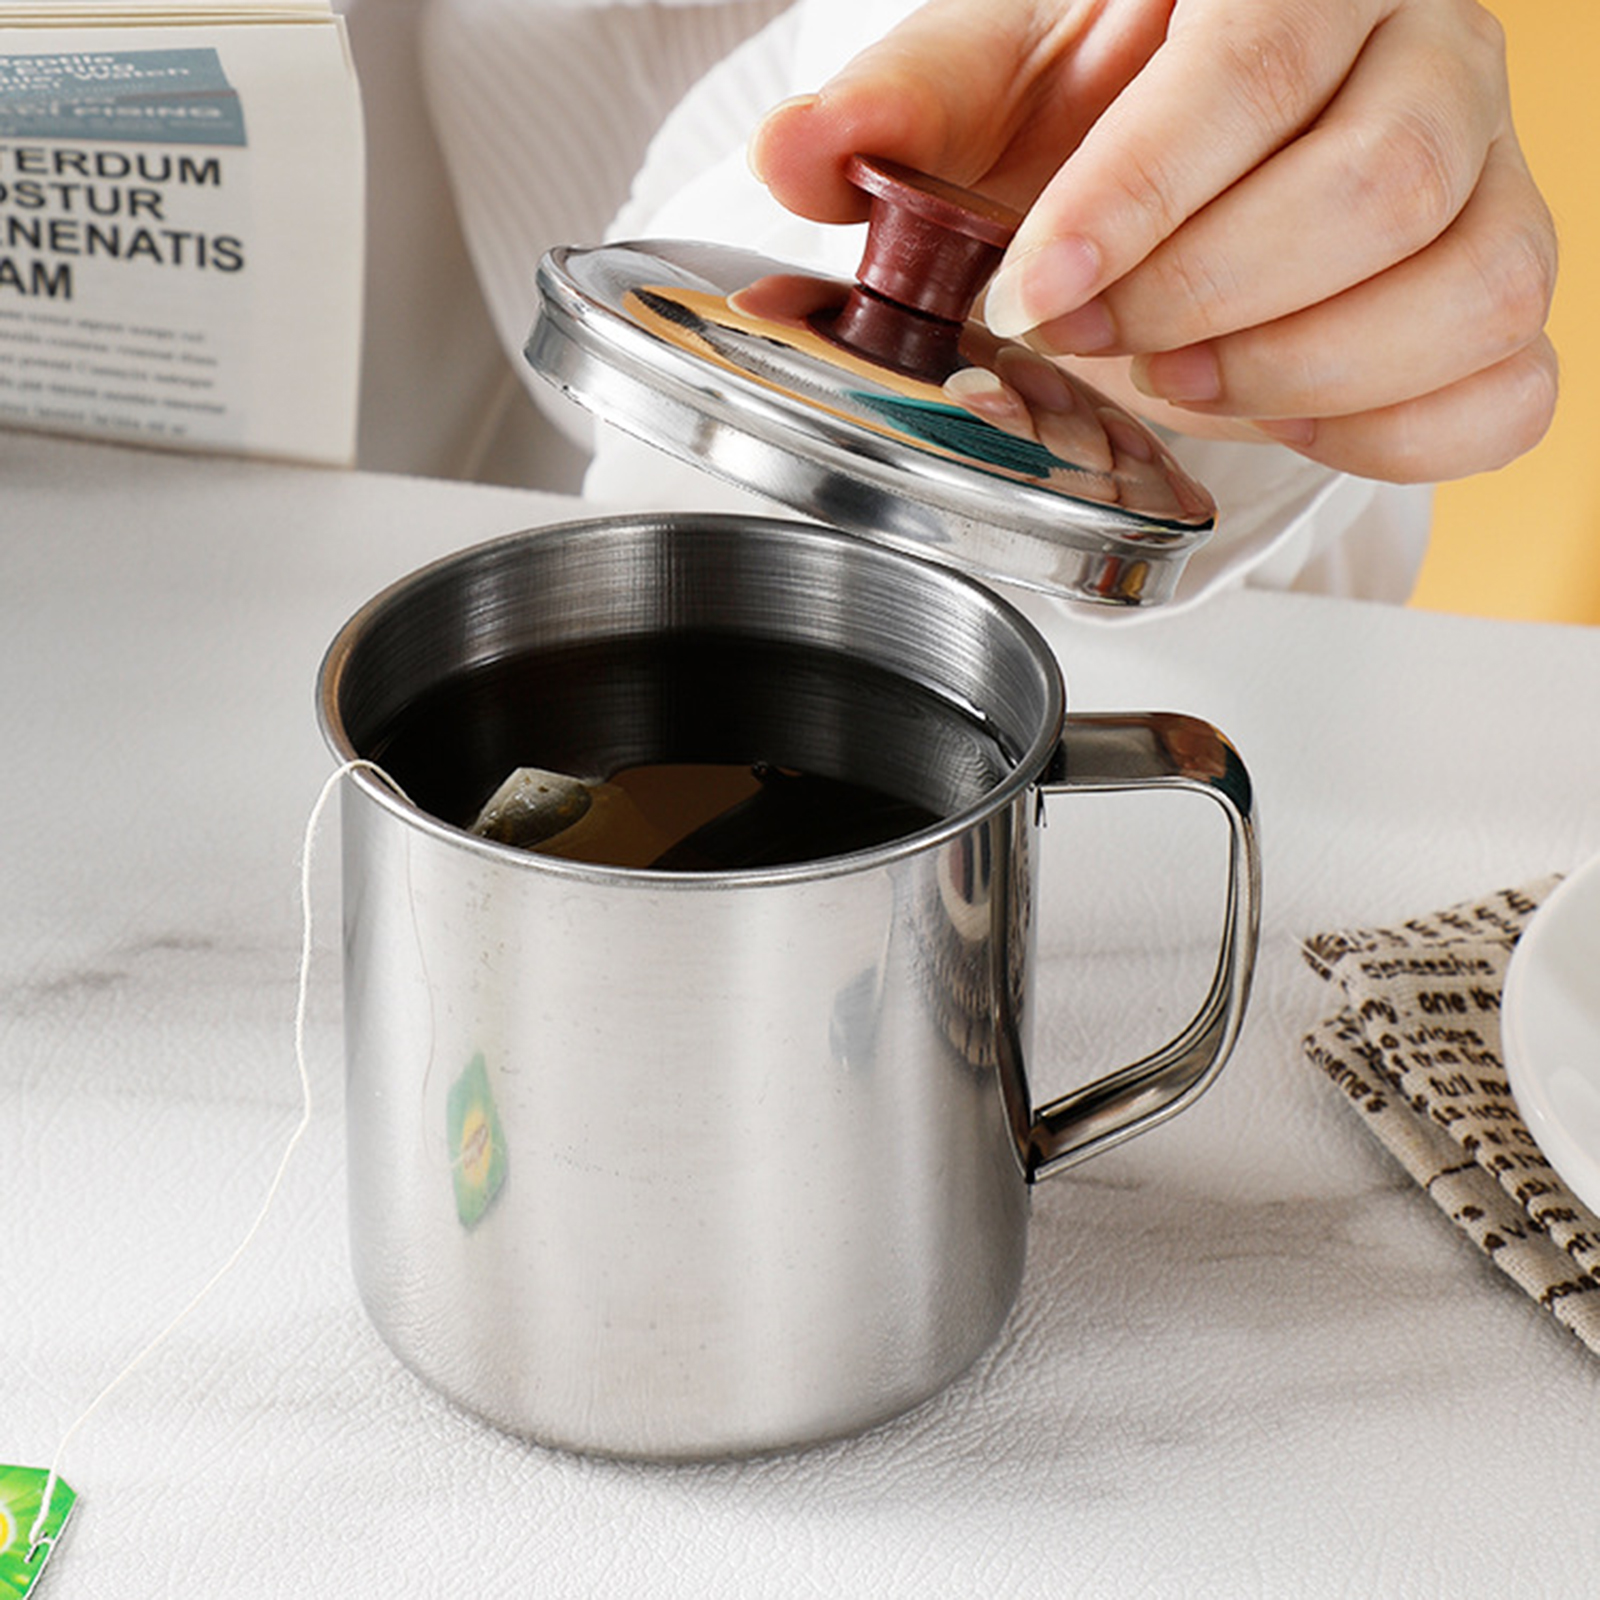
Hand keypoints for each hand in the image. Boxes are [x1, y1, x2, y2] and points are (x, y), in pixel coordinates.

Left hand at [749, 0, 1557, 482]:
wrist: (1196, 156)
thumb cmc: (1103, 110)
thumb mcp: (994, 89)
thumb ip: (900, 108)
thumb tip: (799, 154)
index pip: (1253, 64)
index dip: (1141, 196)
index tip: (1041, 286)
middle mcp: (1429, 57)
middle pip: (1381, 184)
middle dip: (1207, 298)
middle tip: (1097, 335)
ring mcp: (1493, 179)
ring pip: (1473, 290)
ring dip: (1297, 374)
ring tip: (1180, 376)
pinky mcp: (1502, 295)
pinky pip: (1507, 392)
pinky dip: (1387, 437)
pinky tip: (1282, 415)